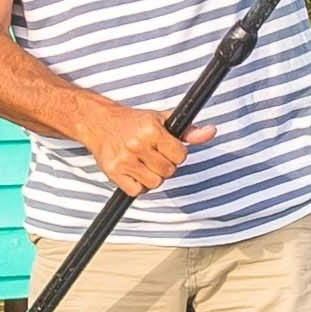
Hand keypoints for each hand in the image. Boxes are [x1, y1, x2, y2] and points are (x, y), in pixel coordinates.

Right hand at [82, 100, 211, 195]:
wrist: (99, 122)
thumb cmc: (134, 121)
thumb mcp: (162, 120)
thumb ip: (188, 130)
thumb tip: (212, 132)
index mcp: (151, 130)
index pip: (180, 156)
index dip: (176, 154)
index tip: (166, 148)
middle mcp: (137, 145)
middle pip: (168, 172)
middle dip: (164, 165)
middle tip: (153, 155)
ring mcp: (124, 160)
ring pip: (154, 183)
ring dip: (152, 177)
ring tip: (143, 163)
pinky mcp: (113, 172)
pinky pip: (137, 192)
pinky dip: (137, 185)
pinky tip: (133, 171)